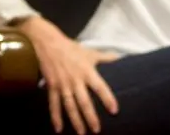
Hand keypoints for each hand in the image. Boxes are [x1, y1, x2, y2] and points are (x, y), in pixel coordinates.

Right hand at [18, 16, 118, 133]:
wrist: (48, 43)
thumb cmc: (71, 48)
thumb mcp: (89, 52)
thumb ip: (105, 57)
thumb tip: (120, 58)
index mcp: (87, 71)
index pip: (100, 87)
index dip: (107, 98)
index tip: (114, 110)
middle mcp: (75, 80)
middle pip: (84, 101)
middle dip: (90, 116)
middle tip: (96, 130)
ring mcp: (63, 84)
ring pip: (70, 106)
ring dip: (75, 120)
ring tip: (81, 133)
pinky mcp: (52, 86)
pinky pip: (54, 104)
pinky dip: (55, 116)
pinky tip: (59, 128)